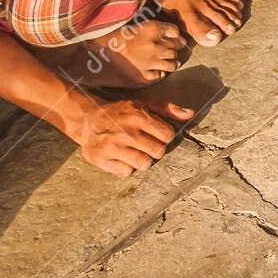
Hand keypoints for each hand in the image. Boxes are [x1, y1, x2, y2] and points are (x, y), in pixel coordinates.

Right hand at [70, 96, 192, 176]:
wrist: (88, 118)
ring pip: (144, 164)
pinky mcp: (100, 159)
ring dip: (142, 160)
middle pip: (158, 152)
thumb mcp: (143, 104)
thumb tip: (189, 113)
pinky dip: (125, 167)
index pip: (168, 135)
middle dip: (155, 149)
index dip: (164, 136)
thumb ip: (167, 109)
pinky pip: (126, 172)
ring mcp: (112, 146)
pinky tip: (120, 157)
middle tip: (144, 144)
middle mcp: (125, 131)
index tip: (156, 134)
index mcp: (138, 116)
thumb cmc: (121, 112)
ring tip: (133, 151)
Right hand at [94, 17, 183, 84]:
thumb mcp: (130, 25)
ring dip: (172, 61)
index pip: (174, 31)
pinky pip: (159, 75)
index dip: (176, 34)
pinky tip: (156, 71)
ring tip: (172, 62)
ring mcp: (151, 62)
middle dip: (175, 47)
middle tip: (175, 48)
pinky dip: (159, 73)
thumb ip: (149, 27)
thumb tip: (166, 31)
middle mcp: (155, 46)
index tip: (175, 37)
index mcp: (151, 29)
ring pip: (172, 63)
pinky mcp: (144, 76)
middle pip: (175, 47)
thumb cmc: (108, 37)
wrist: (92, 55)